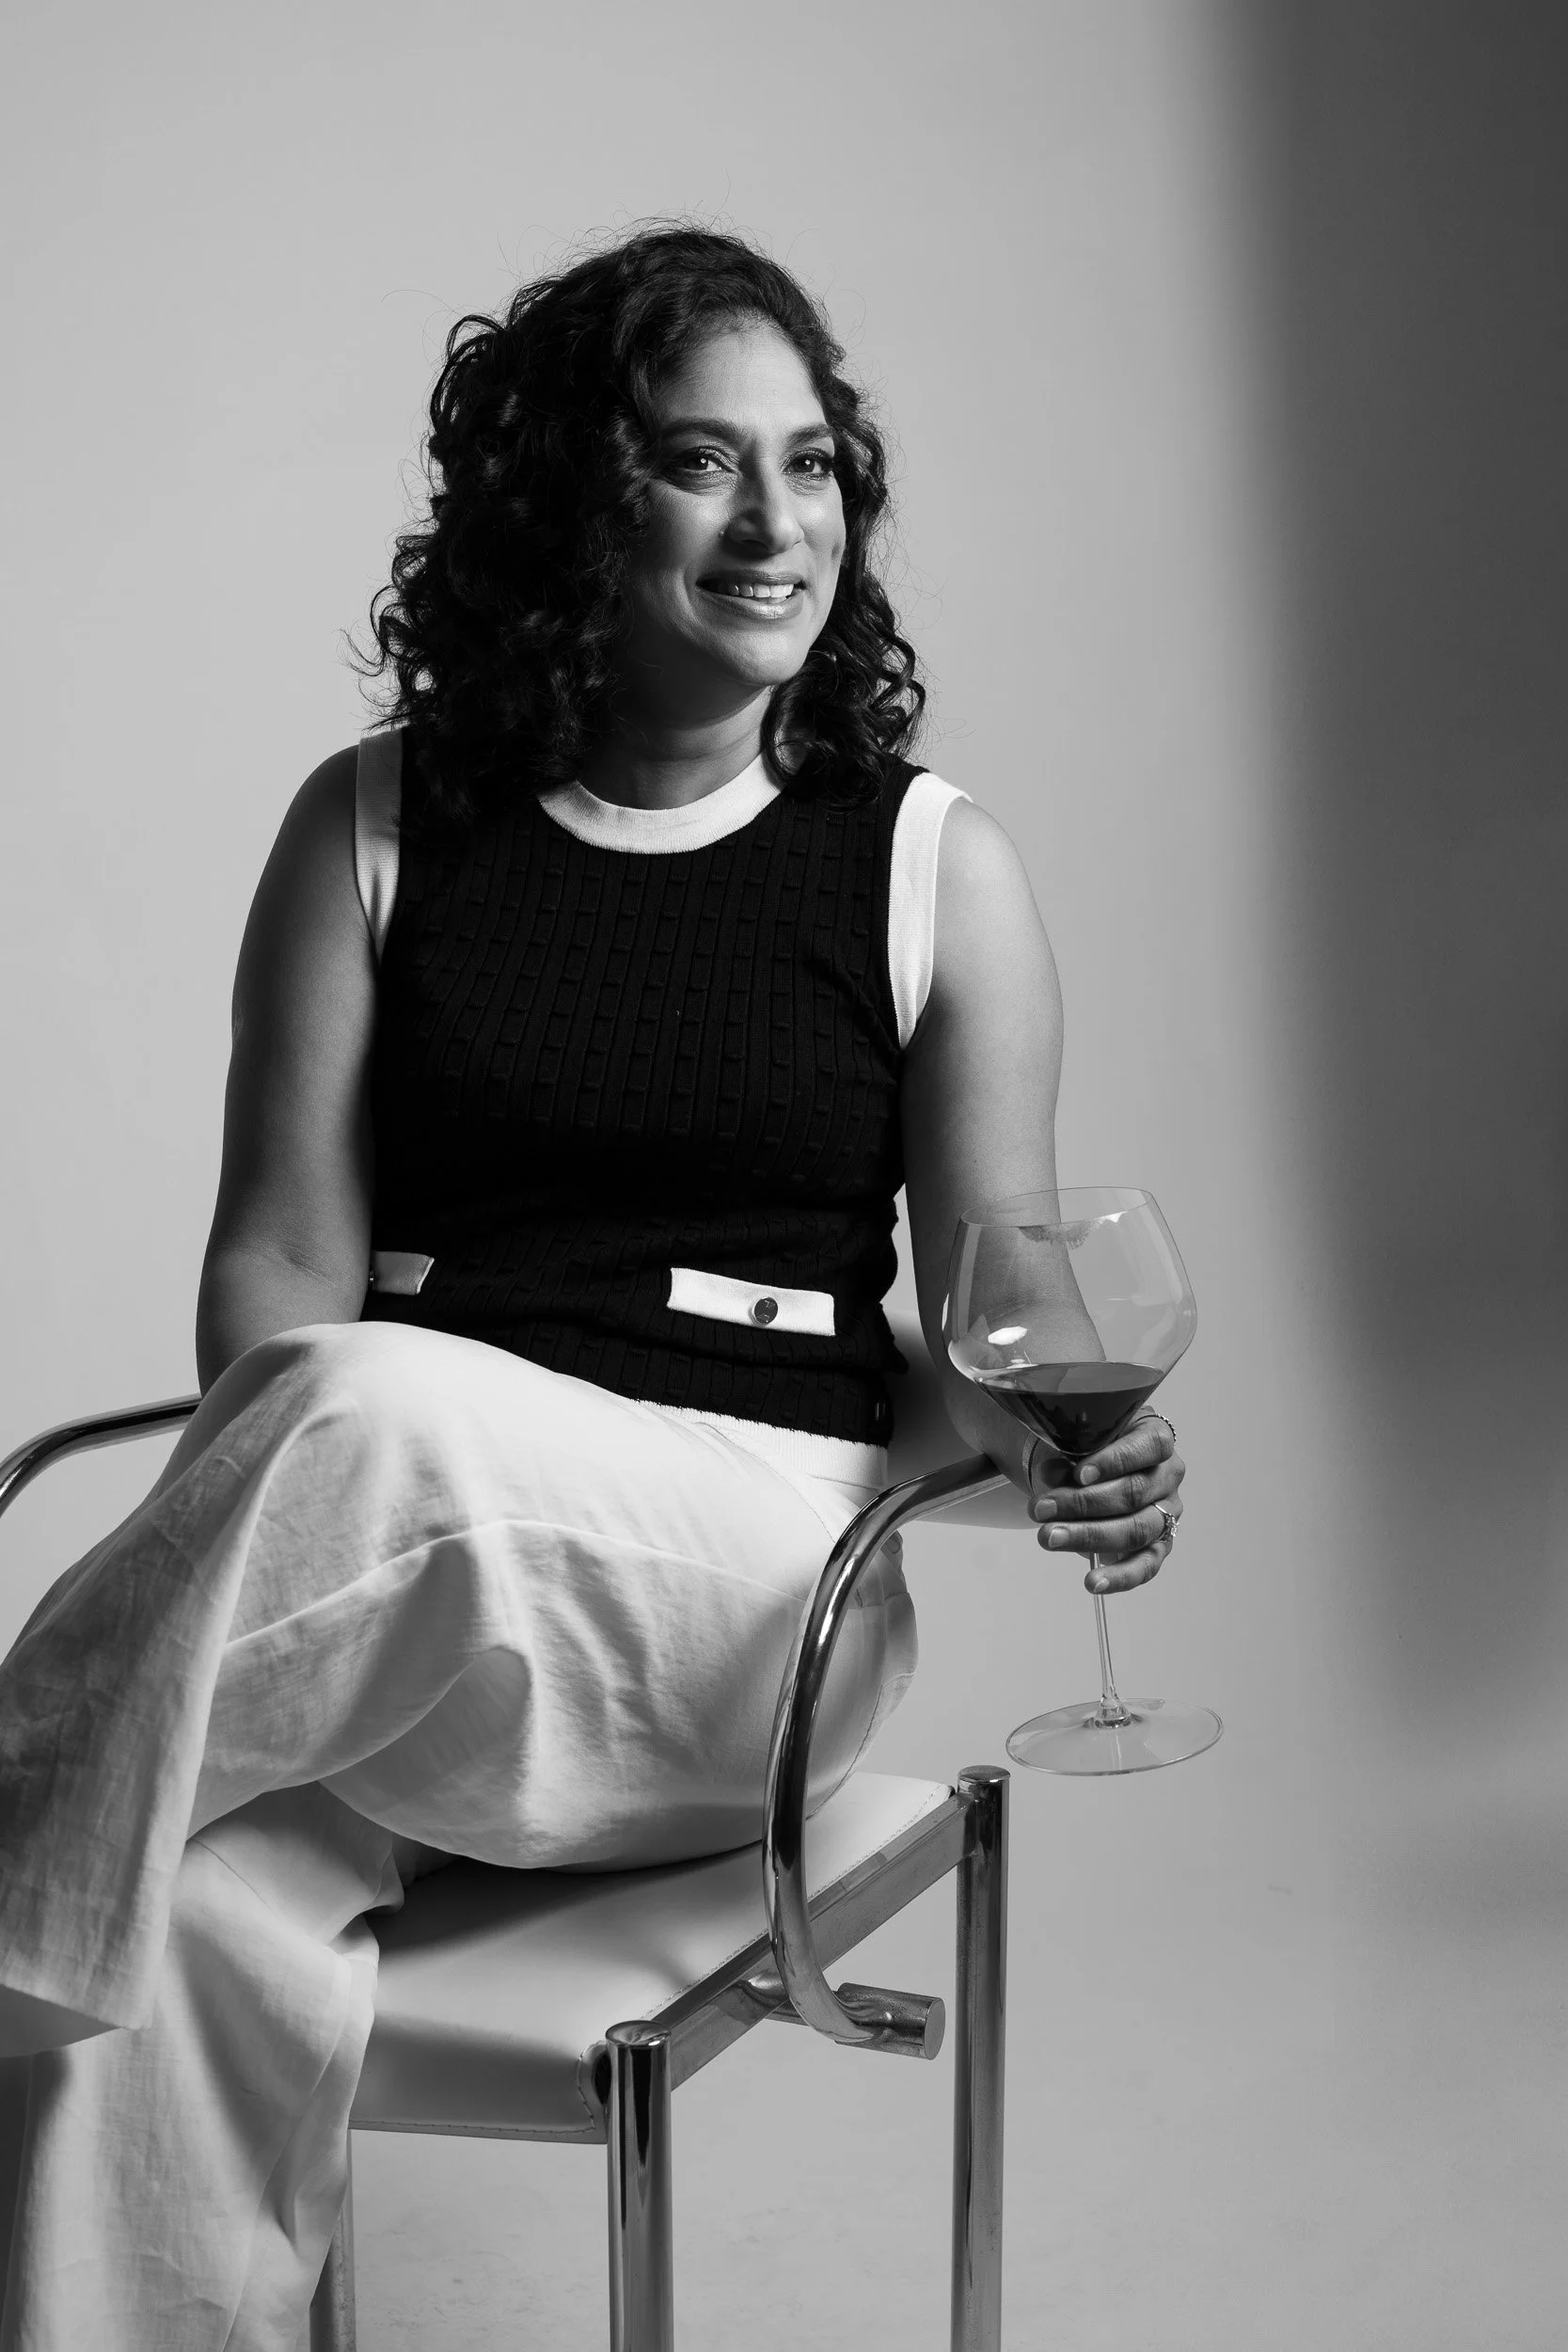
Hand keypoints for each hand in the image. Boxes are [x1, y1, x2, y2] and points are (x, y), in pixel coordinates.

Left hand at [1025, 1413, 1184, 1595]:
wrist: (1096, 1473)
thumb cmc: (1092, 1452)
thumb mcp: (1079, 1444)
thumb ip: (1068, 1457)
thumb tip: (1051, 1473)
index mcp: (1156, 1438)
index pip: (1148, 1446)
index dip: (1114, 1461)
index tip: (1078, 1474)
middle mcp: (1168, 1476)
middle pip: (1133, 1492)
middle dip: (1082, 1503)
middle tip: (1041, 1509)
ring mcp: (1167, 1513)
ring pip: (1135, 1529)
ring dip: (1088, 1536)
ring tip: (1049, 1538)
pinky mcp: (1159, 1545)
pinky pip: (1145, 1566)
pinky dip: (1120, 1577)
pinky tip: (1093, 1582)